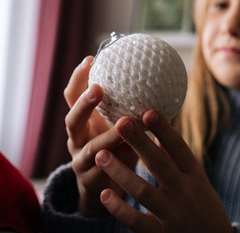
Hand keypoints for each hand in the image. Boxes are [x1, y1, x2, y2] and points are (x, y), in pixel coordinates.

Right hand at [64, 56, 137, 215]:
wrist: (105, 188)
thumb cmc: (117, 149)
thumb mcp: (120, 127)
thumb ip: (131, 109)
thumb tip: (160, 84)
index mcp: (83, 122)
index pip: (73, 97)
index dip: (78, 79)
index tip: (90, 59)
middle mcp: (77, 140)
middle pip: (71, 119)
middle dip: (83, 104)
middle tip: (98, 89)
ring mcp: (81, 162)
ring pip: (90, 149)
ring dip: (108, 136)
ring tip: (124, 125)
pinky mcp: (91, 182)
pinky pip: (103, 171)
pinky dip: (117, 163)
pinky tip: (133, 155)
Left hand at [95, 110, 232, 232]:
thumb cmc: (203, 204)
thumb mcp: (197, 180)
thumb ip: (178, 159)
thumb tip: (160, 130)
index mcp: (195, 175)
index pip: (179, 148)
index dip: (164, 130)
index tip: (149, 111)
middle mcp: (185, 191)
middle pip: (159, 164)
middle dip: (139, 142)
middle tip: (120, 122)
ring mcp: (172, 214)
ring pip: (142, 191)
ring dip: (121, 172)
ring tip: (102, 155)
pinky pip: (136, 221)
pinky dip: (120, 208)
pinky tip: (105, 193)